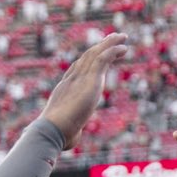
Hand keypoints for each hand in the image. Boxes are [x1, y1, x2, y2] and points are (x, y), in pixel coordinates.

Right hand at [38, 32, 127, 149]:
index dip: (87, 61)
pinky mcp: (90, 79)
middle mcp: (71, 80)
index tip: (96, 54)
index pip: (76, 70)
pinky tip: (124, 47)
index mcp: (65, 90)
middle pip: (86, 58)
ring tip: (122, 37)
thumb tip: (72, 139)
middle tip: (111, 39)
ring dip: (109, 43)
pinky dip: (113, 50)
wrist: (53, 130)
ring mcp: (80, 78)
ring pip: (95, 54)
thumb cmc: (58, 136)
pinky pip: (103, 59)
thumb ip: (72, 130)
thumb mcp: (66, 130)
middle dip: (99, 47)